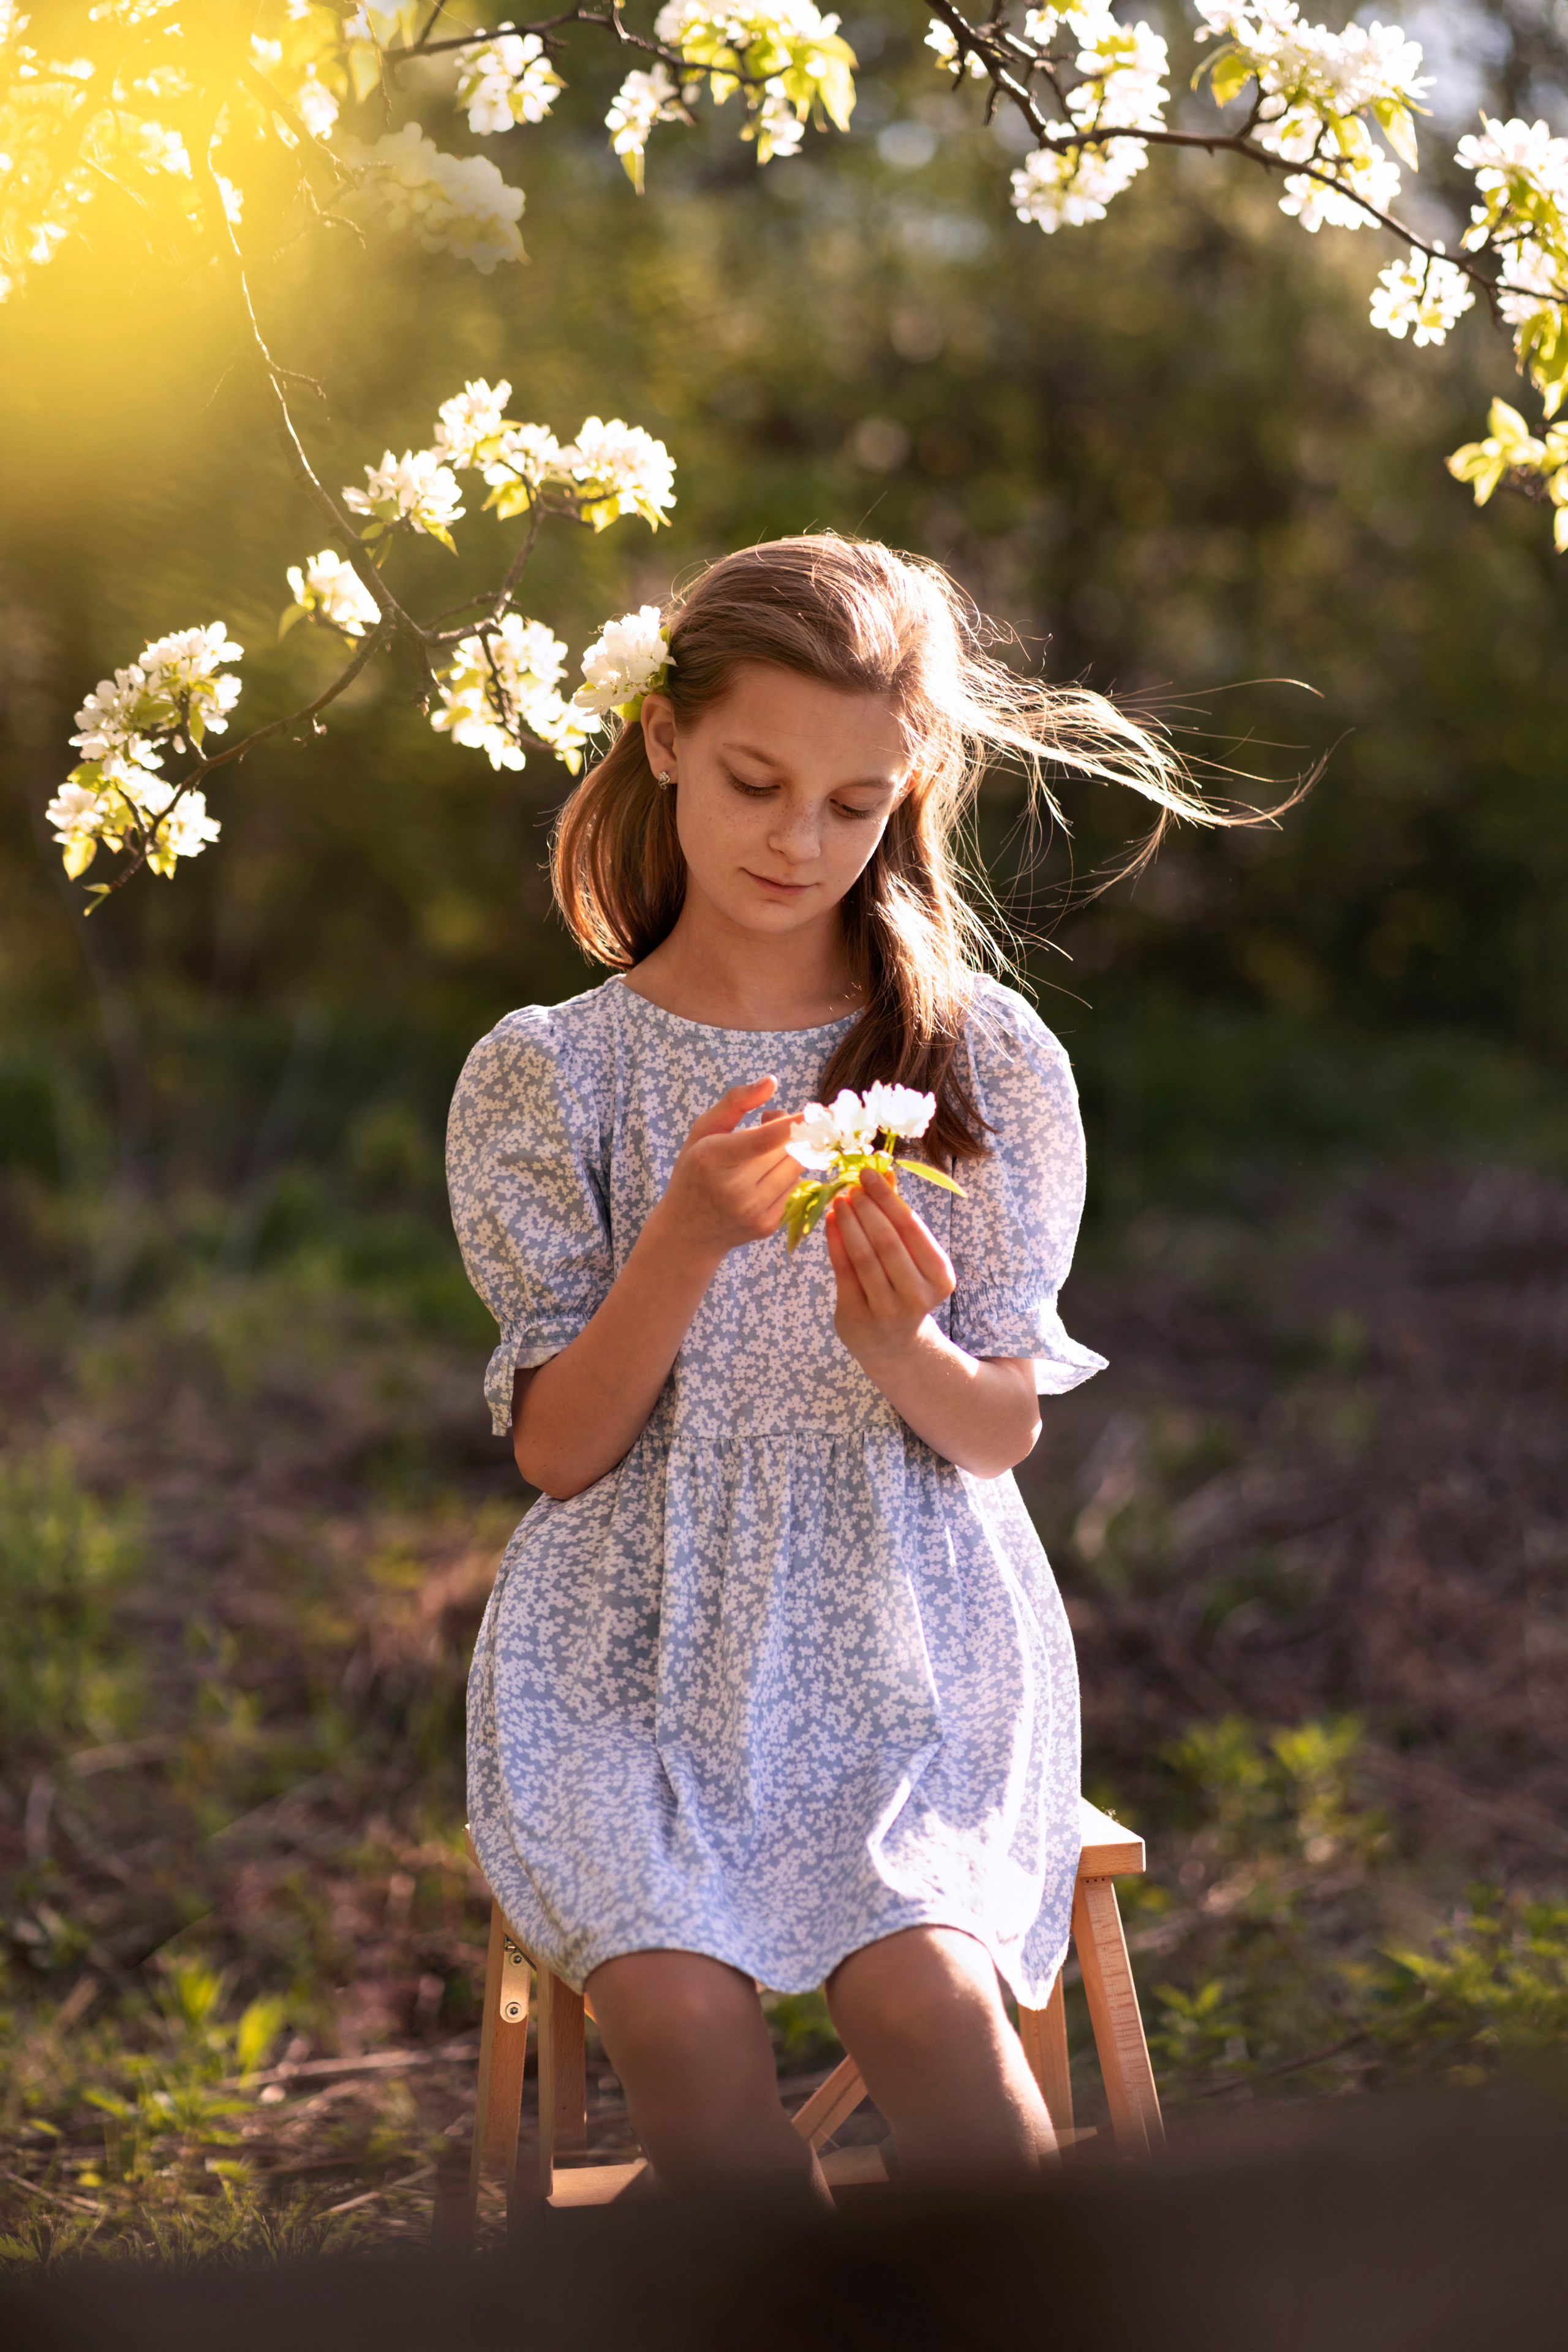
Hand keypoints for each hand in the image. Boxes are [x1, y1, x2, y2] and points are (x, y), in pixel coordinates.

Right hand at [653, 1077, 801, 1261]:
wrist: (688, 1230)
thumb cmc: (695, 1170)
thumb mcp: (703, 1130)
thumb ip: (736, 1101)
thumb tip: (772, 1081)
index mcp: (713, 1159)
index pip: (765, 1139)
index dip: (796, 1123)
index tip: (818, 1110)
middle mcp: (734, 1189)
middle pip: (787, 1149)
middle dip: (789, 1130)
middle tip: (769, 1122)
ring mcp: (753, 1211)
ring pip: (796, 1167)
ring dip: (791, 1151)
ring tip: (765, 1149)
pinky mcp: (767, 1225)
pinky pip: (794, 1187)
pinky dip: (787, 1175)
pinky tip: (764, 1175)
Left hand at [825, 1167, 955, 1368]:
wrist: (893, 1343)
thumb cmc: (905, 1286)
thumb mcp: (913, 1256)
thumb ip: (899, 1216)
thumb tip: (883, 1171)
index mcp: (940, 1278)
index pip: (911, 1228)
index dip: (887, 1198)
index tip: (868, 1174)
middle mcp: (917, 1297)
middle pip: (886, 1241)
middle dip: (866, 1208)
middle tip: (851, 1185)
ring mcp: (885, 1310)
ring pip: (863, 1256)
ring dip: (848, 1222)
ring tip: (840, 1200)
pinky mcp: (856, 1317)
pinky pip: (843, 1271)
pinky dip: (835, 1241)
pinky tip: (831, 1221)